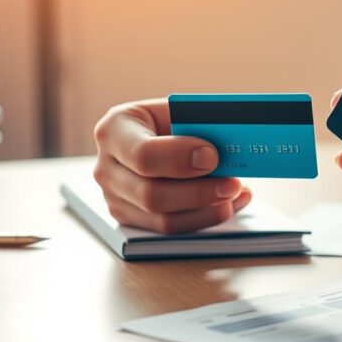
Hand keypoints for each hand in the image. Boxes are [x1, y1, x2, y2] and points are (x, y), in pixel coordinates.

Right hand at [93, 99, 251, 233]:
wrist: (157, 135)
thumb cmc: (171, 120)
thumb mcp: (180, 111)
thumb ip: (200, 124)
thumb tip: (234, 140)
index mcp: (114, 129)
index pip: (143, 154)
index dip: (179, 159)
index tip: (212, 156)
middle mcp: (106, 167)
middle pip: (151, 195)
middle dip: (199, 192)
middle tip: (232, 184)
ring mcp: (114, 197)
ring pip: (162, 219)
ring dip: (206, 210)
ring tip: (235, 194)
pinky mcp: (130, 219)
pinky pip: (170, 230)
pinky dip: (204, 219)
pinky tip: (228, 204)